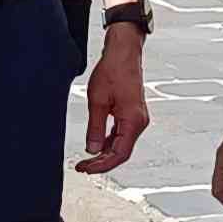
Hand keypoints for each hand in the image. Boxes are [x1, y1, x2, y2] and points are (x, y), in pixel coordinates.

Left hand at [76, 32, 150, 174]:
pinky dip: (109, 142)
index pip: (119, 154)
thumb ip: (95, 128)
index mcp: (133, 120)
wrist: (123, 53)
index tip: (85, 168)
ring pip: (121, 145)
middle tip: (82, 166)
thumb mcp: (97, 101)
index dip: (101, 165)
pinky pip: (121, 135)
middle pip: (121, 153)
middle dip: (101, 162)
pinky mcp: (132, 114)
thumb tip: (92, 149)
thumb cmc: (113, 70)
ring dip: (104, 153)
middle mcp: (139, 122)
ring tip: (86, 159)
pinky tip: (96, 145)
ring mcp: (137, 118)